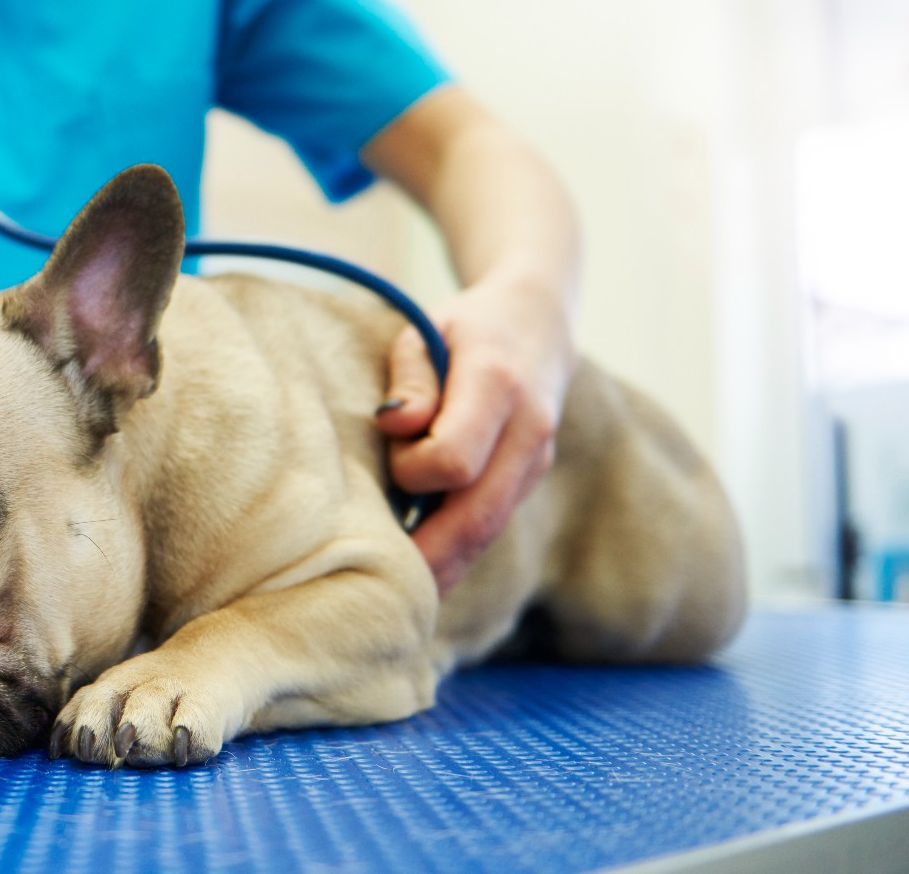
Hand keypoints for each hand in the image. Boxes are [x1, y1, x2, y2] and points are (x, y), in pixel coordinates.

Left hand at [377, 275, 575, 594]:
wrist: (537, 323)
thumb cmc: (463, 328)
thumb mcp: (428, 330)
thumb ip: (410, 377)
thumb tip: (395, 424)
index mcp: (498, 384)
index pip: (456, 458)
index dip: (414, 472)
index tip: (391, 457)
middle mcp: (529, 429)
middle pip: (477, 514)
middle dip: (427, 554)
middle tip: (376, 585)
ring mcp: (536, 460)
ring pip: (488, 530)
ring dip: (443, 565)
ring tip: (393, 592)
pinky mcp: (530, 478)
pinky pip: (492, 525)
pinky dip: (457, 551)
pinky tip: (422, 569)